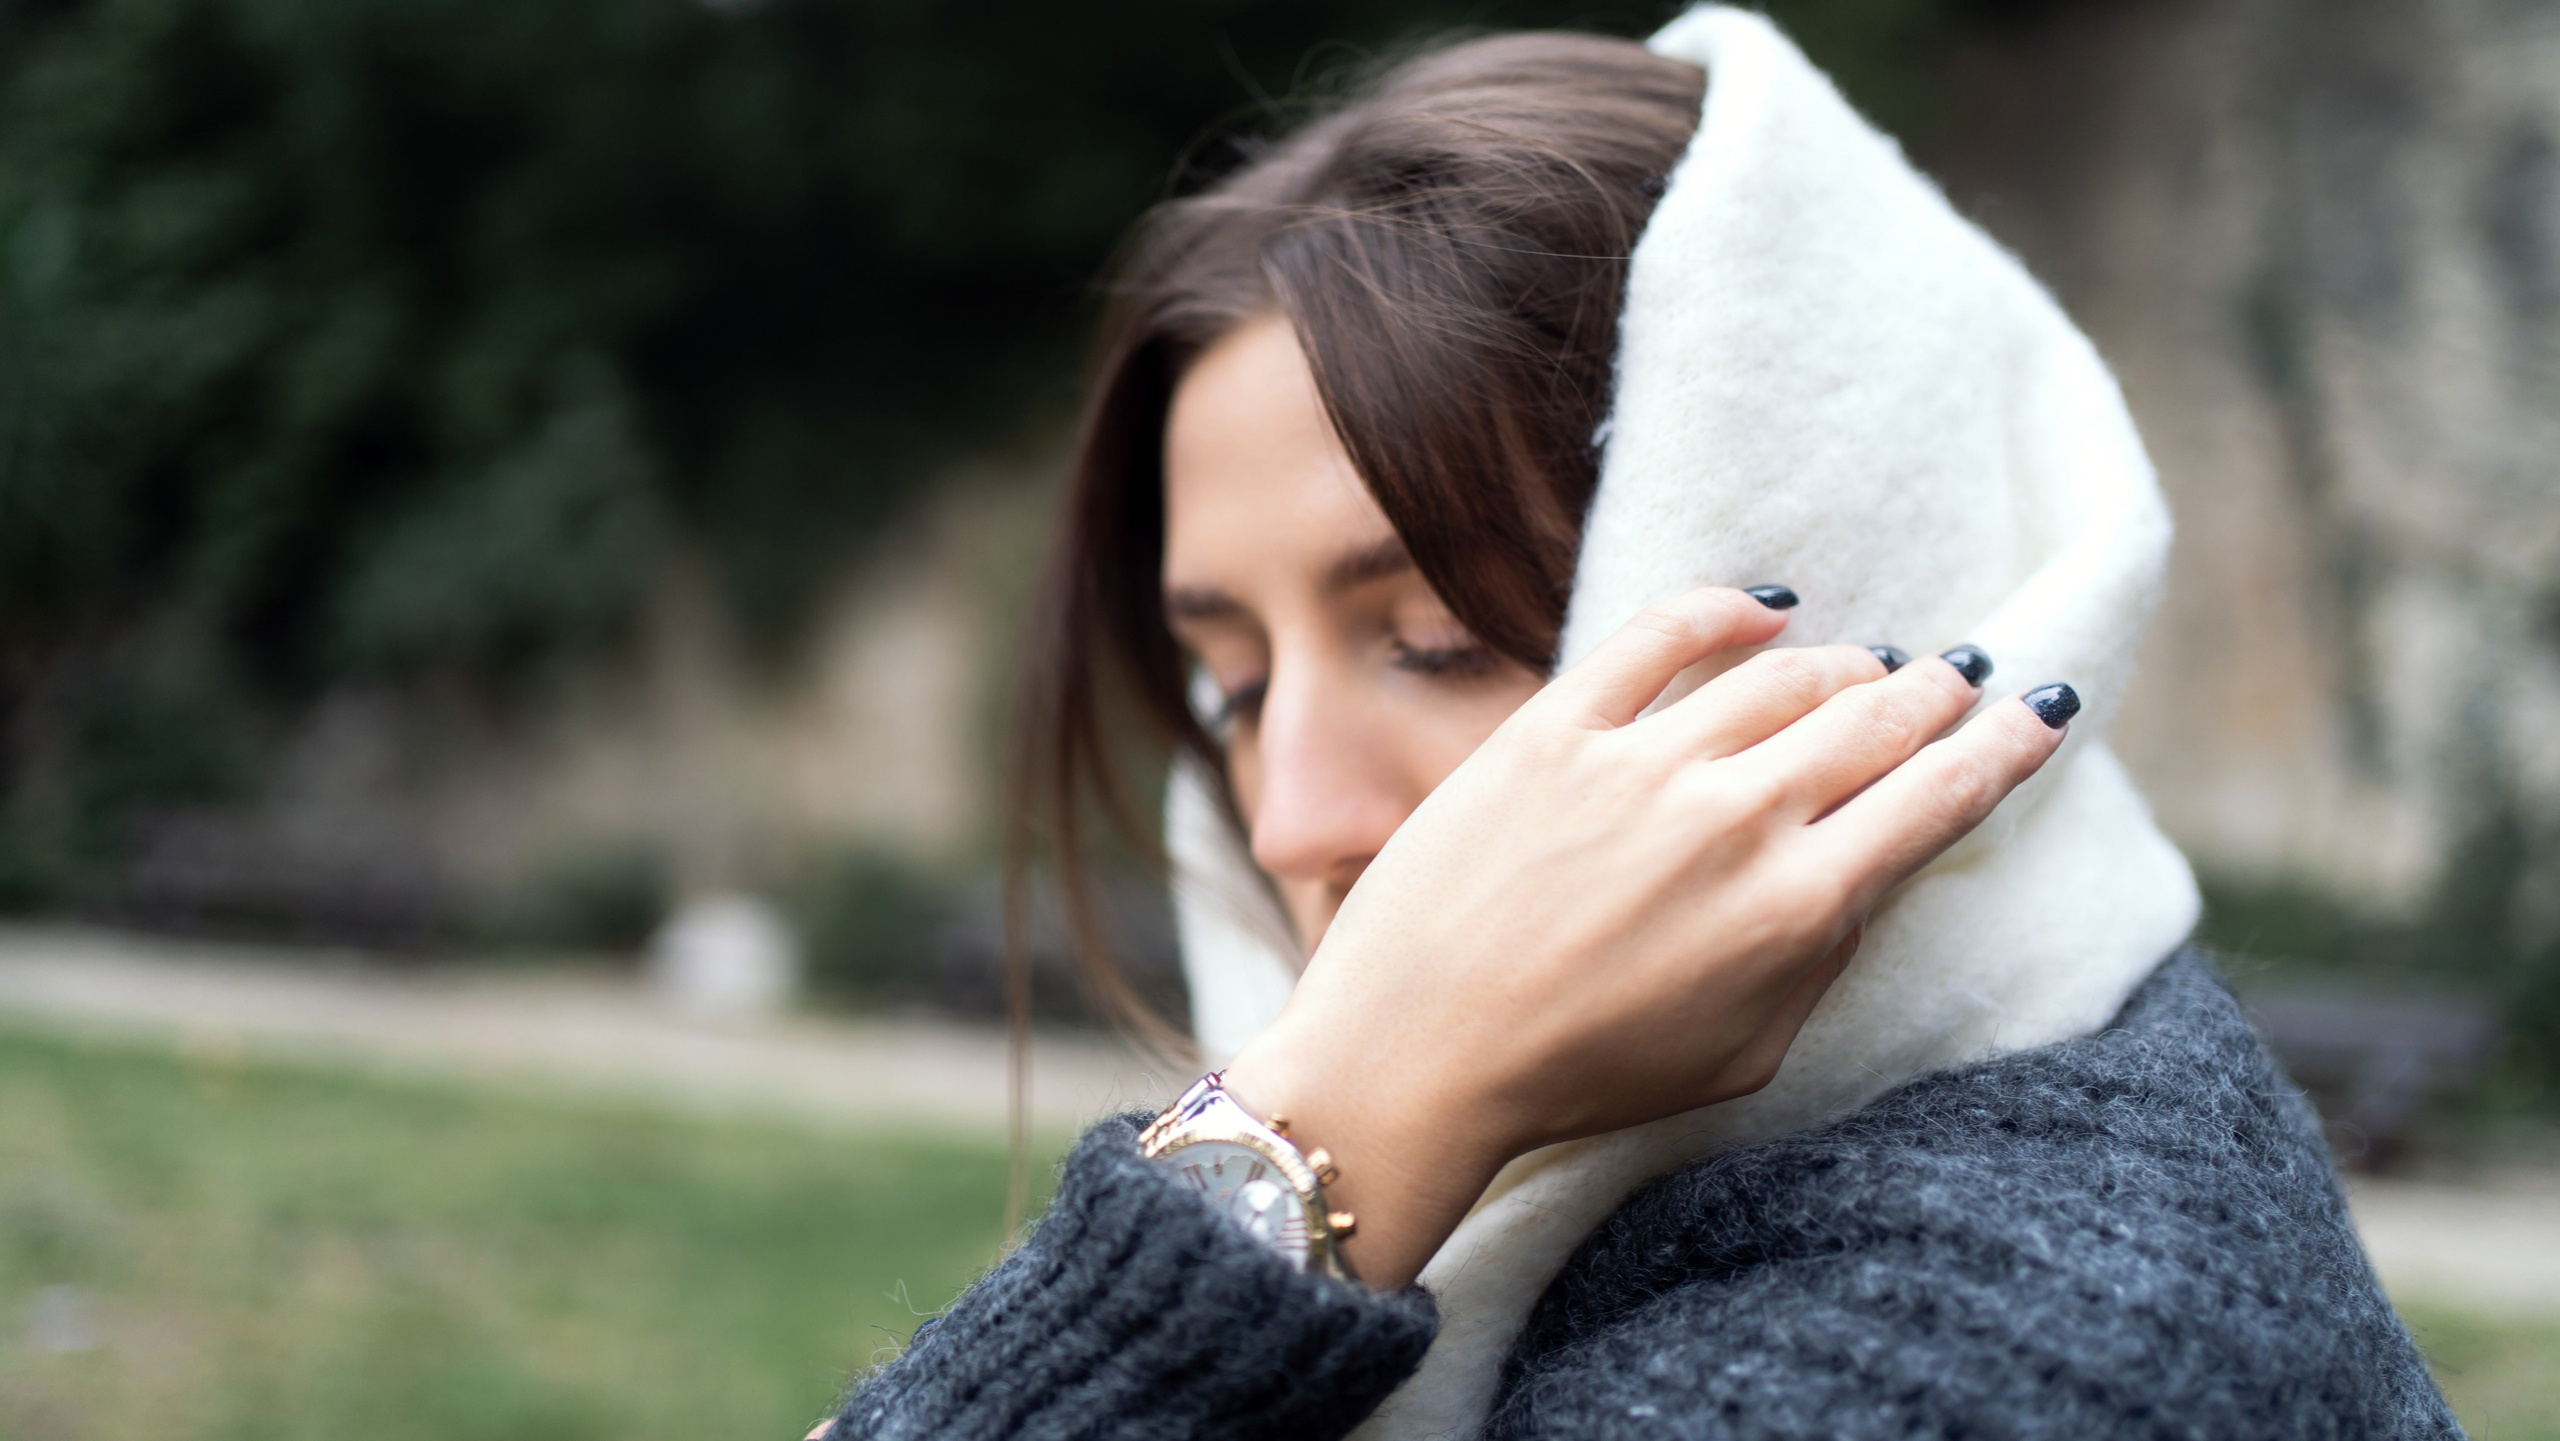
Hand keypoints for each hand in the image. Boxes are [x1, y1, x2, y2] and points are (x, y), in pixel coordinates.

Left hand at [1220, 587, 2072, 1287]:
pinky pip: (1660, 636)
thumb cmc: (1582, 1074)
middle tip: (1960, 673)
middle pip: (1874, 721)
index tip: (2039, 711)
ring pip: (1785, 675)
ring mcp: (1643, 764)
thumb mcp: (1744, 1053)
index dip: (2004, 747)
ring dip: (1845, 662)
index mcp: (1798, 908)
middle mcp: (1737, 819)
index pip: (1937, 799)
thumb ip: (1820, 958)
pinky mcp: (1556, 728)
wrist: (1418, 1053)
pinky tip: (1764, 610)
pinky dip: (1726, 611)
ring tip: (1868, 663)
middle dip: (1936, 692)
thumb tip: (1864, 872)